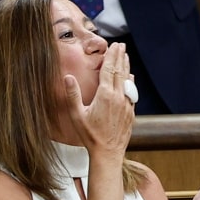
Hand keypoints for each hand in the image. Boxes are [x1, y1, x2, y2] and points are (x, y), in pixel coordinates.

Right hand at [63, 42, 134, 160]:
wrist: (108, 153)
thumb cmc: (90, 136)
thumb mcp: (77, 115)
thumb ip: (73, 95)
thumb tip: (67, 77)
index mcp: (105, 95)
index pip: (109, 69)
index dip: (112, 56)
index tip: (114, 45)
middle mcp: (118, 97)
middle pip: (120, 71)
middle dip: (120, 57)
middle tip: (121, 45)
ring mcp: (126, 105)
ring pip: (128, 81)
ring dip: (126, 67)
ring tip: (126, 56)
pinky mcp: (131, 113)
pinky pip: (132, 92)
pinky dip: (131, 82)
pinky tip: (130, 77)